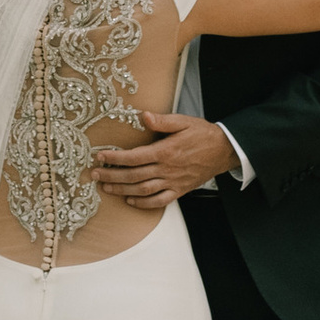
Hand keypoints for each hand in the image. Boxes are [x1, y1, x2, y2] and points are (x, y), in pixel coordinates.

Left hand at [92, 110, 237, 204]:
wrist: (224, 150)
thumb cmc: (202, 133)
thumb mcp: (184, 121)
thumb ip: (163, 121)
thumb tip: (144, 116)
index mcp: (166, 151)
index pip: (134, 157)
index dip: (115, 158)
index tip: (100, 157)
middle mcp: (167, 169)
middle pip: (134, 176)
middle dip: (112, 176)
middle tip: (95, 175)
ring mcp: (173, 182)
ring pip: (143, 190)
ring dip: (123, 190)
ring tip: (106, 188)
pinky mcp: (180, 190)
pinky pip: (159, 201)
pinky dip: (144, 203)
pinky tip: (131, 200)